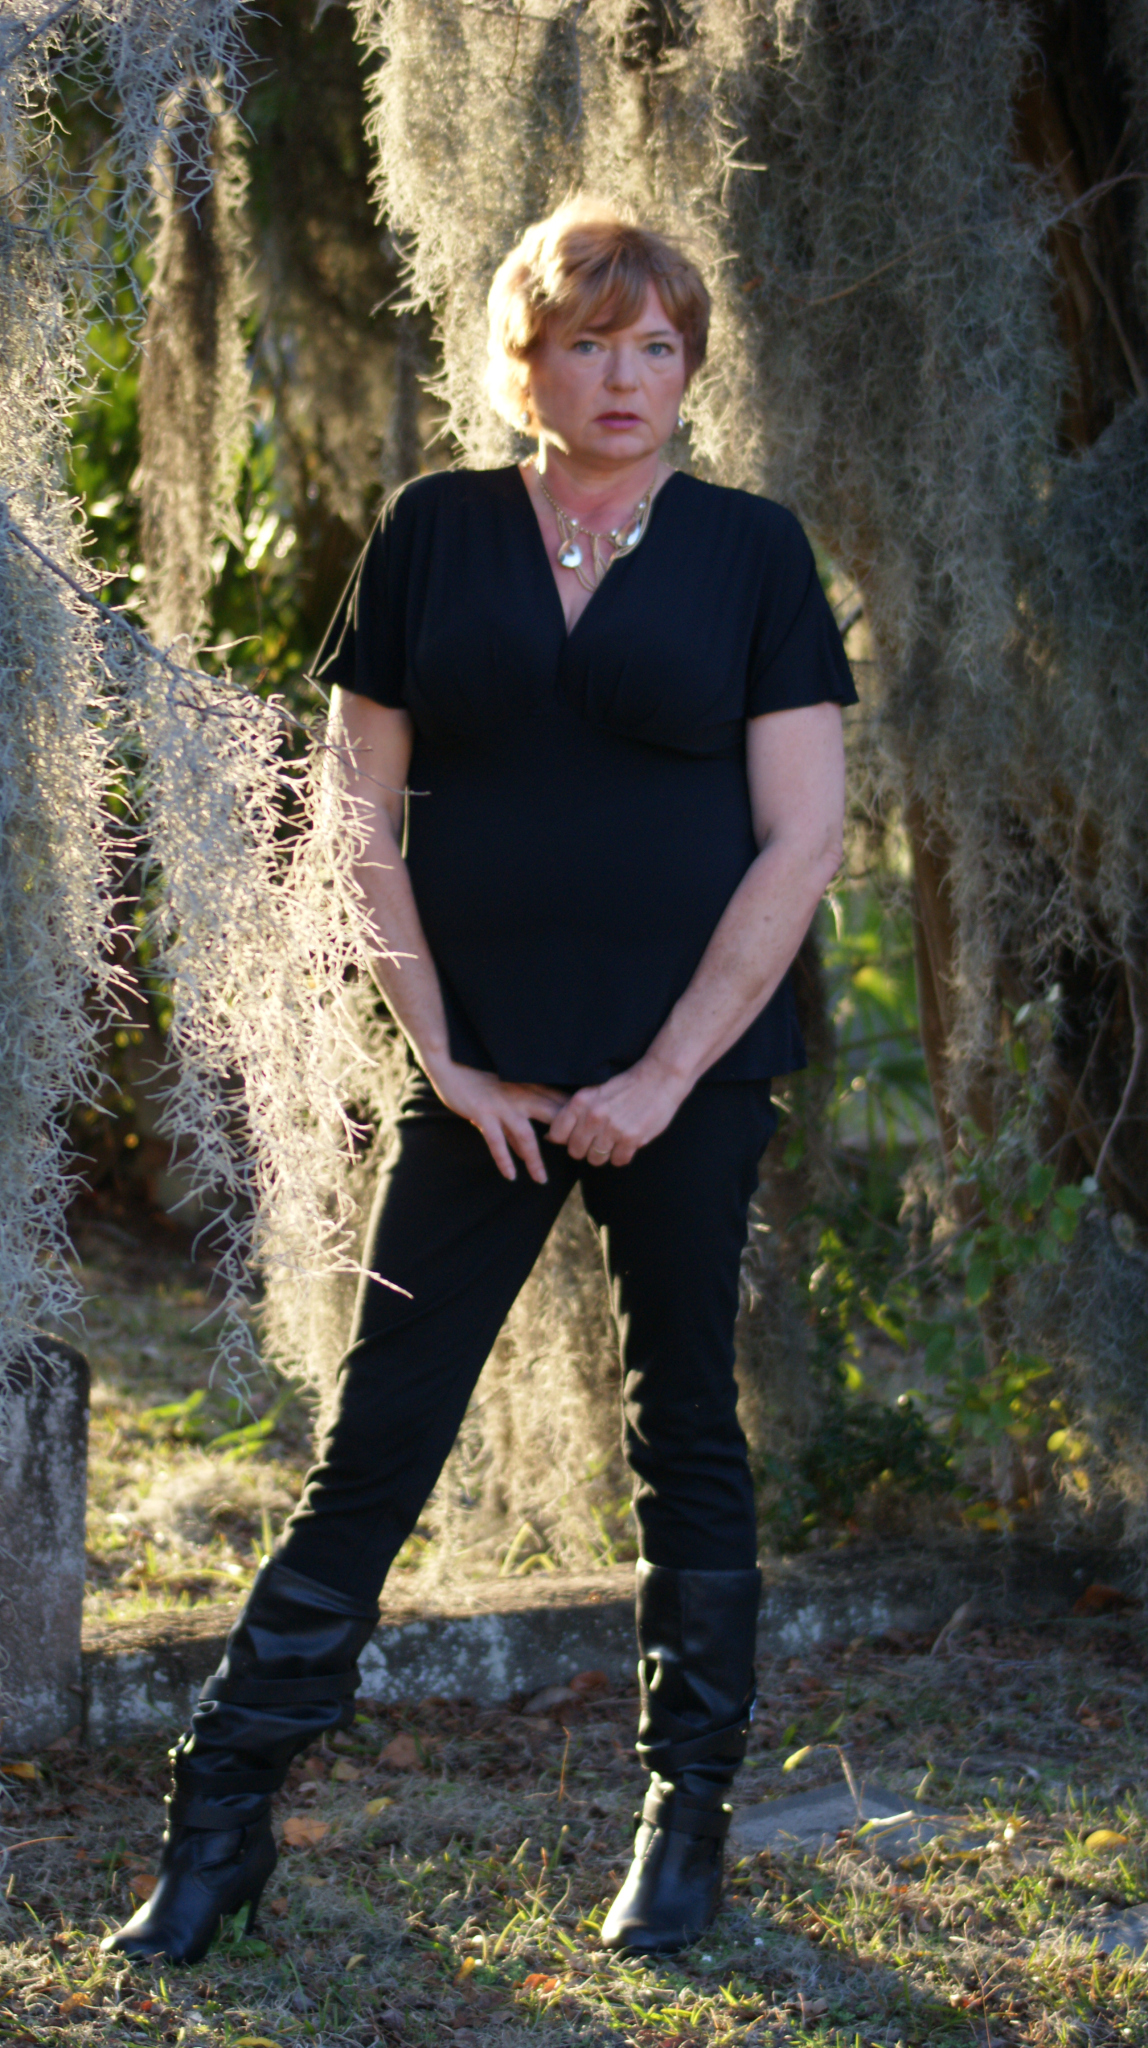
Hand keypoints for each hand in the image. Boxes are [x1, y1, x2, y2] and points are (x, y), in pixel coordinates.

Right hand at [425, 1059, 567, 1182]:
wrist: (451, 1064)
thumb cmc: (479, 1078)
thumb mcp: (506, 1092)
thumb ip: (520, 1116)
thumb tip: (530, 1146)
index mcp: (529, 1087)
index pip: (560, 1103)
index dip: (576, 1120)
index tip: (588, 1136)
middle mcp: (520, 1096)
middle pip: (551, 1118)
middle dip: (566, 1140)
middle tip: (576, 1160)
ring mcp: (502, 1106)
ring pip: (526, 1136)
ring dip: (535, 1160)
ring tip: (541, 1180)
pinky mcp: (483, 1113)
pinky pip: (496, 1141)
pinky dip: (504, 1159)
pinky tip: (511, 1175)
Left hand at [545, 1057, 689, 1167]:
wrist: (659, 1078)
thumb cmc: (625, 1086)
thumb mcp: (594, 1092)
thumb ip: (573, 1113)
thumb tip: (549, 1138)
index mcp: (581, 1101)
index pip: (557, 1135)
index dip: (566, 1138)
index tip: (577, 1135)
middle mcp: (594, 1116)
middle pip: (575, 1152)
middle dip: (585, 1149)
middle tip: (598, 1138)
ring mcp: (613, 1129)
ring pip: (596, 1159)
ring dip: (604, 1154)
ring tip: (614, 1139)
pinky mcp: (632, 1139)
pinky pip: (618, 1161)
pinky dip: (622, 1155)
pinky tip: (627, 1142)